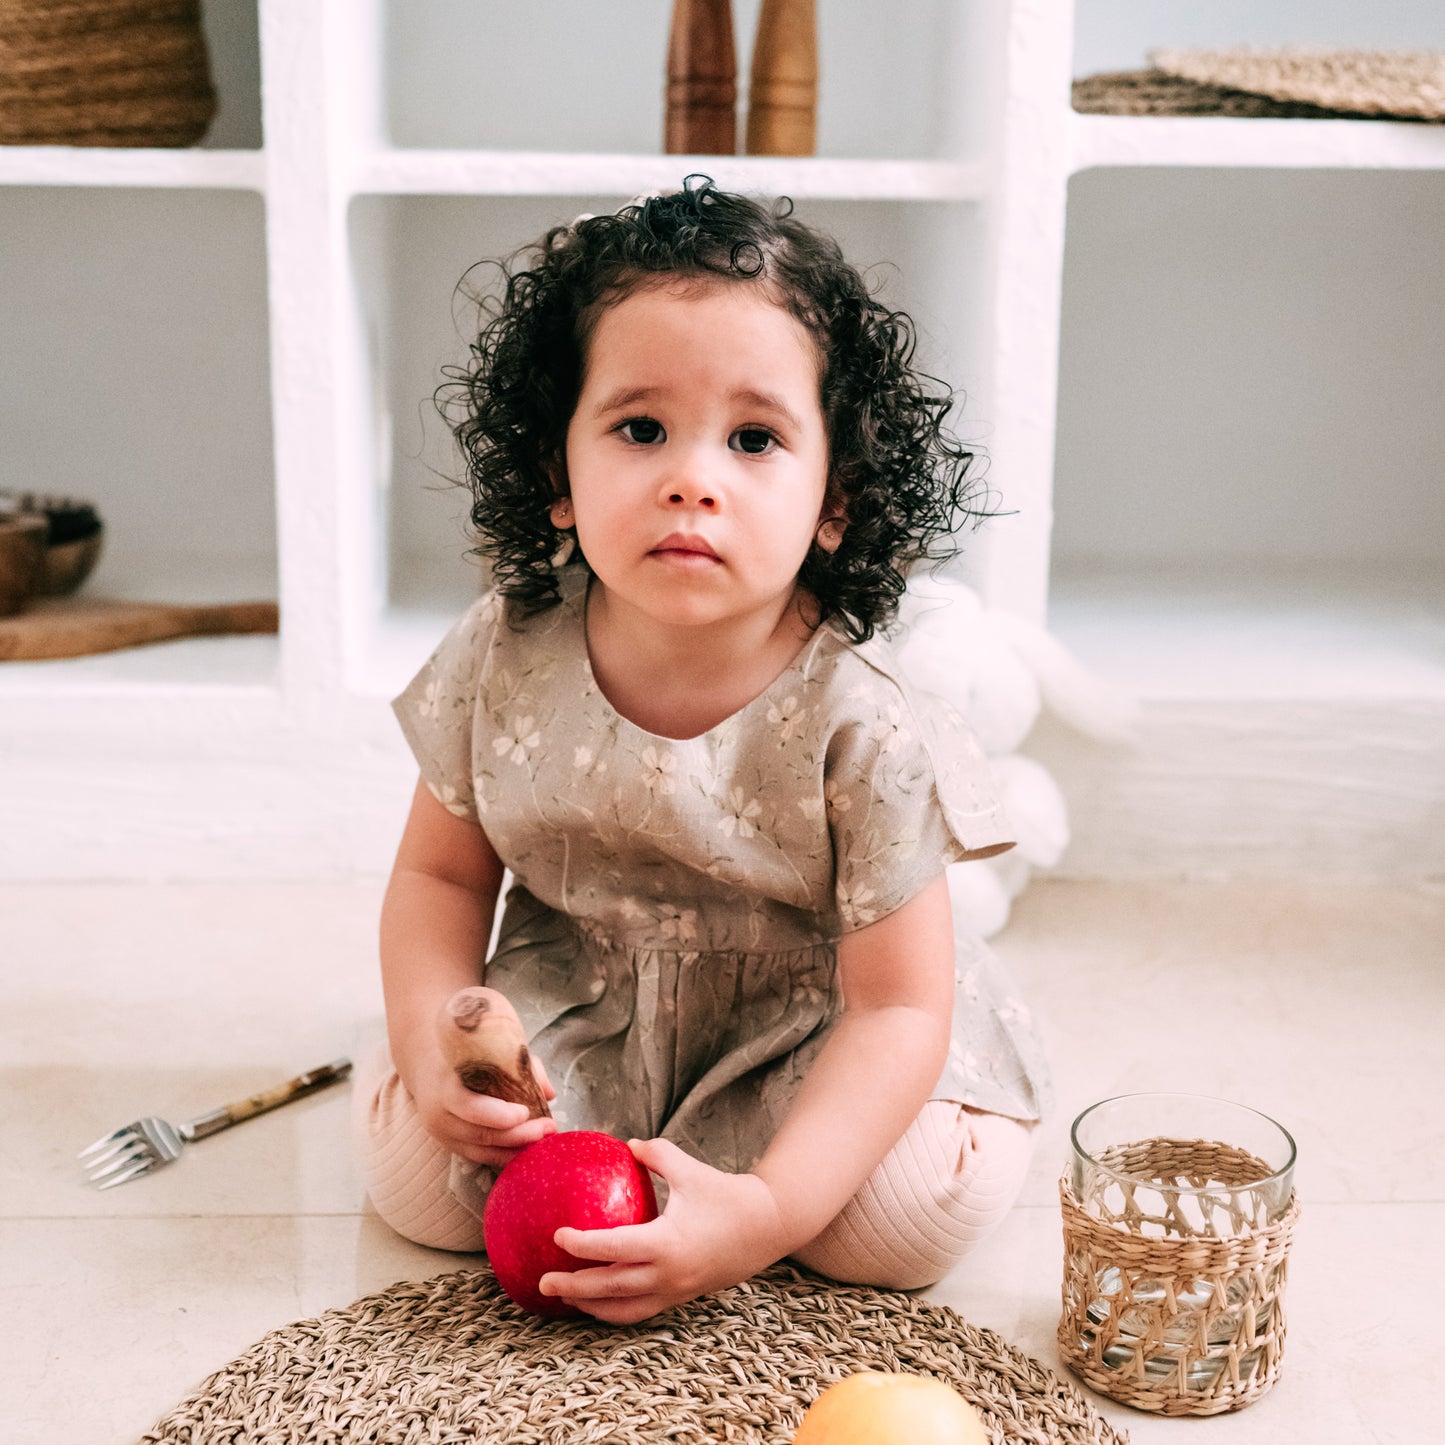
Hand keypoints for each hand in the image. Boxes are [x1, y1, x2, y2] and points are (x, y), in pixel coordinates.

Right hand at [401, 1027, 556, 1167]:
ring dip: (515, 1150)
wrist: (424, 1058)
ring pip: (481, 1151)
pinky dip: (503, 1156)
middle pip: (480, 1134)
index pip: (470, 1107)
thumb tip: (549, 1092)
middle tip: (549, 1128)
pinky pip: (478, 1156)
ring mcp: (441, 1132)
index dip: (498, 1115)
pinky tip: (526, 1150)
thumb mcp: (487, 1043)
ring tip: (545, 1141)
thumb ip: (519, 1064)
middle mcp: (438, 1112)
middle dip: (518, 1135)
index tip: (525, 1112)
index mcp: (445, 1083)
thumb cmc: (463, 1046)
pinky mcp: (448, 1143)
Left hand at [539, 1138, 790, 1324]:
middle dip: (574, 1288)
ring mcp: (675, 1291)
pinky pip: (640, 1310)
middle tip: (544, 1280)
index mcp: (667, 1242)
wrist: (768, 1227)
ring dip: (591, 1306)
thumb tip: (626, 1143)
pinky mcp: (681, 1297)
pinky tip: (598, 1299)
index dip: (582, 1245)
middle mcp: (668, 1274)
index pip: (613, 1248)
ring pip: (623, 1310)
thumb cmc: (727, 1195)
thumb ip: (656, 1154)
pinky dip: (614, 1309)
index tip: (557, 1235)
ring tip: (564, 1297)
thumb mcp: (690, 1169)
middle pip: (610, 1289)